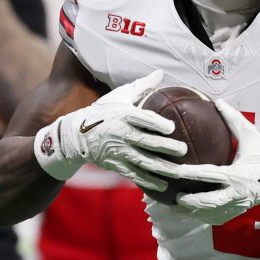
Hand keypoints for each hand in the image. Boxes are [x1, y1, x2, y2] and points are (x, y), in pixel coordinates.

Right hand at [34, 72, 185, 188]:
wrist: (77, 134)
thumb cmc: (103, 111)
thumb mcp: (119, 96)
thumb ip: (141, 86)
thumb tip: (160, 73)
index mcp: (124, 115)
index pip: (142, 118)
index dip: (157, 123)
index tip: (172, 127)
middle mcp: (122, 133)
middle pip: (147, 142)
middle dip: (166, 147)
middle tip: (183, 150)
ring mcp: (119, 151)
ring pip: (143, 162)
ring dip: (162, 168)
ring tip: (179, 172)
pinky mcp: (116, 165)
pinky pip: (134, 175)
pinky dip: (148, 181)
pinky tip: (163, 186)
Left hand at [156, 99, 259, 225]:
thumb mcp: (251, 134)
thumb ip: (233, 119)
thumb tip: (218, 101)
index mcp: (238, 174)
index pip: (210, 174)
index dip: (191, 173)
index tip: (176, 171)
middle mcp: (237, 192)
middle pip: (209, 202)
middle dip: (191, 201)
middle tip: (175, 196)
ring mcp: (238, 205)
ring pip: (211, 213)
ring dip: (193, 211)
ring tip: (176, 206)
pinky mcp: (238, 211)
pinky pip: (217, 218)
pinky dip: (202, 216)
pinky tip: (189, 212)